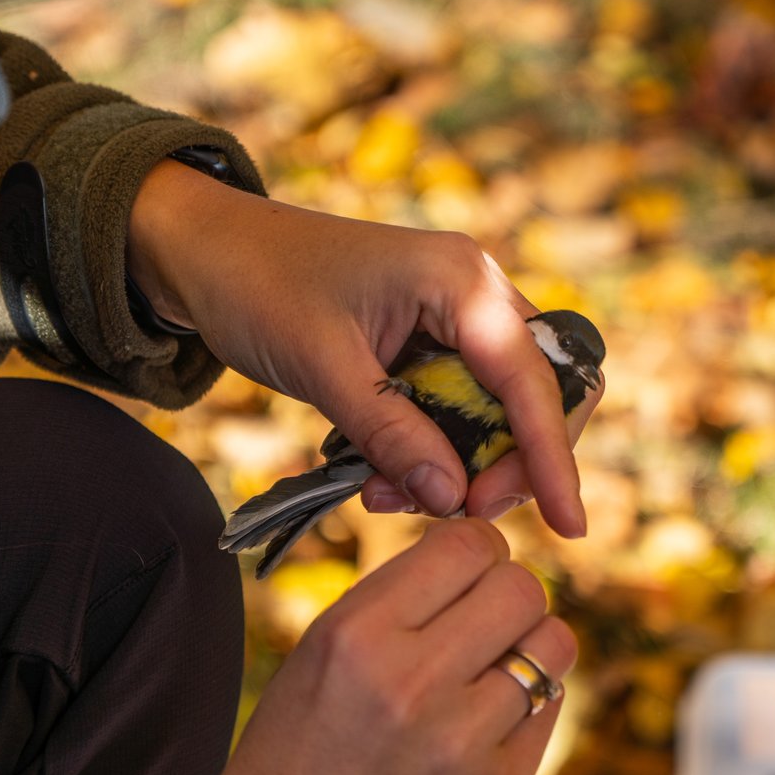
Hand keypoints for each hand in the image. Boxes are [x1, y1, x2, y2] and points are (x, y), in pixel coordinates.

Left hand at [127, 160, 588, 535]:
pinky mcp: (433, 342)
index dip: (552, 456)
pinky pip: (460, 409)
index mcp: (460, 280)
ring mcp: (457, 316)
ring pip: (500, 410)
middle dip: (510, 463)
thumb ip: (391, 433)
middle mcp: (476, 292)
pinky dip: (436, 451)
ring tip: (393, 498)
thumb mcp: (322, 366)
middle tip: (459, 511)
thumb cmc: (259, 287)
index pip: (532, 380)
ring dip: (464, 466)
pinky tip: (383, 477)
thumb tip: (456, 501)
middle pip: (539, 394)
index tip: (568, 525)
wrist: (206, 249)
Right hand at [155, 519, 575, 774]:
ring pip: (552, 644)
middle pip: (521, 586)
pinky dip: (528, 705)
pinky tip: (486, 725)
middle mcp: (411, 680)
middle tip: (482, 622)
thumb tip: (471, 563)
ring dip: (528, 649)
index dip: (476, 551)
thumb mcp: (312, 669)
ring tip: (489, 673)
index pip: (464, 544)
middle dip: (508, 595)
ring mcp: (462, 741)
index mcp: (352, 637)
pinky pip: (550, 709)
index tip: (467, 572)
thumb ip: (389, 611)